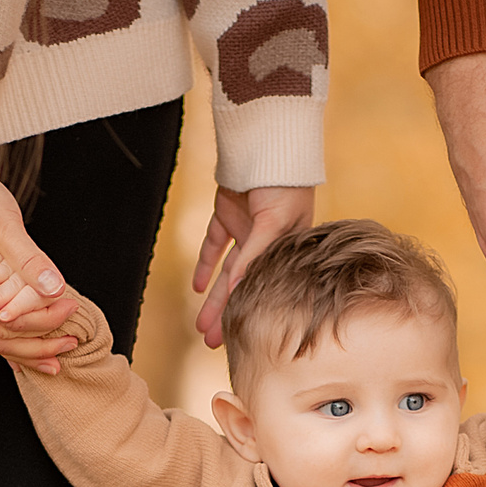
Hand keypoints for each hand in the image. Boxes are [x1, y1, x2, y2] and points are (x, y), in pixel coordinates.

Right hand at [0, 165, 74, 371]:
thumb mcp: (5, 223)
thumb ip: (29, 260)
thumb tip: (54, 288)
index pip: (13, 320)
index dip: (47, 320)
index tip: (73, 306)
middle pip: (2, 339)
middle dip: (39, 346)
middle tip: (73, 340)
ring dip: (26, 347)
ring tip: (58, 353)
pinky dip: (11, 336)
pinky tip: (31, 344)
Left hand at [193, 185, 314, 347]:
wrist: (266, 142)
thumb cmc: (283, 182)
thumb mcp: (273, 222)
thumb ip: (254, 255)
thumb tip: (235, 289)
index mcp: (288, 250)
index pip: (265, 288)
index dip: (252, 312)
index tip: (239, 339)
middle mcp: (268, 245)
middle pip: (243, 287)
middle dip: (228, 315)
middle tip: (214, 344)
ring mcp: (246, 230)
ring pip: (226, 272)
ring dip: (214, 298)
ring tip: (202, 327)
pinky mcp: (227, 215)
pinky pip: (213, 244)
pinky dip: (205, 264)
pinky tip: (197, 287)